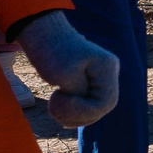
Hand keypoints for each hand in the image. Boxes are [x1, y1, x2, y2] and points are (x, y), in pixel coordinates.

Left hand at [17, 10, 120, 127]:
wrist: (43, 35)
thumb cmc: (52, 52)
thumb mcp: (65, 75)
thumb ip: (81, 94)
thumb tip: (91, 110)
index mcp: (107, 68)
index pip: (105, 103)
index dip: (82, 111)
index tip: (58, 97)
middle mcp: (110, 73)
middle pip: (103, 108)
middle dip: (77, 115)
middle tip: (53, 106)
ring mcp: (102, 79)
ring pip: (96, 110)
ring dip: (73, 116)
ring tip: (53, 106)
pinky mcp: (91, 83)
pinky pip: (89, 106)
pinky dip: (73, 113)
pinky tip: (58, 110)